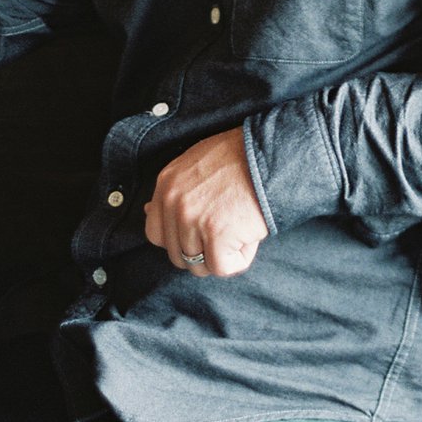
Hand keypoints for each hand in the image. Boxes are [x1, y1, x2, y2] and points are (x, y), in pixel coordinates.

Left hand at [144, 127, 268, 276]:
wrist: (272, 154)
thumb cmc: (241, 157)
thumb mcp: (197, 163)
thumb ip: (175, 190)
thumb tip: (149, 211)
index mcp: (167, 184)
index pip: (155, 233)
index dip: (180, 240)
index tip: (201, 233)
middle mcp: (174, 202)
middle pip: (177, 254)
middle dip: (203, 250)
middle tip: (228, 230)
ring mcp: (193, 219)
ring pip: (198, 265)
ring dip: (223, 254)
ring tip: (241, 229)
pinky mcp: (217, 235)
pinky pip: (222, 268)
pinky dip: (239, 259)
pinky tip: (250, 237)